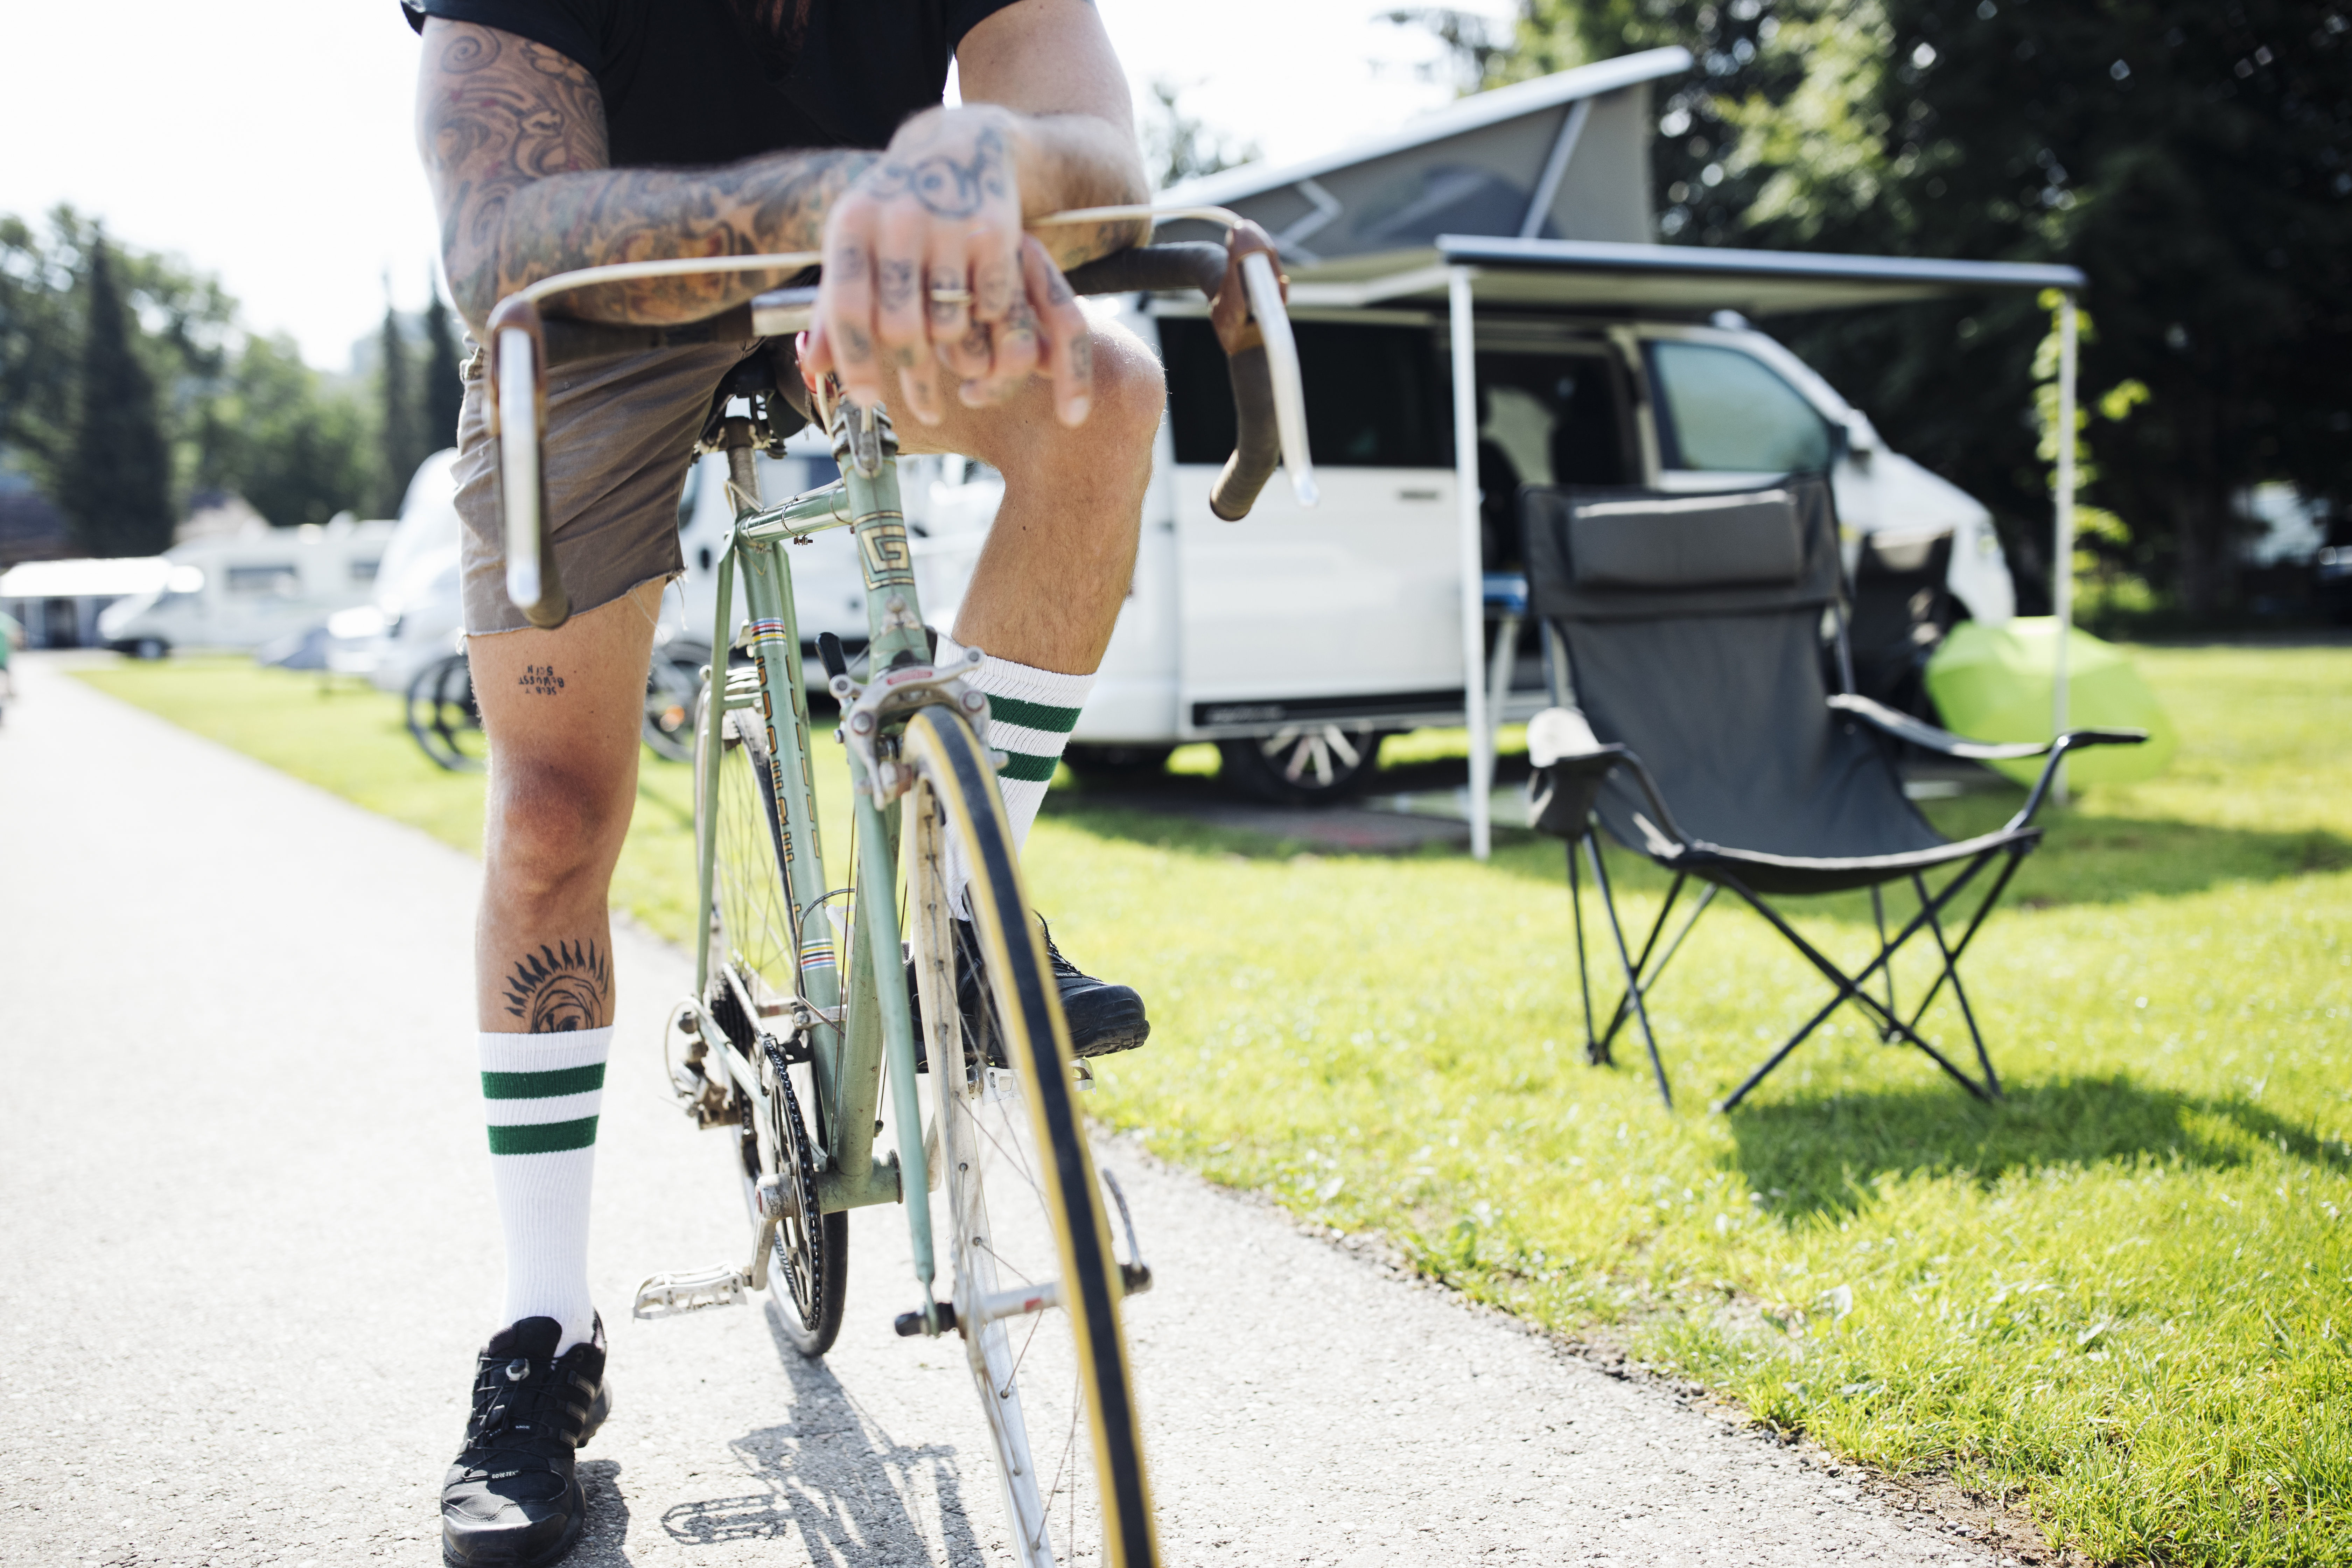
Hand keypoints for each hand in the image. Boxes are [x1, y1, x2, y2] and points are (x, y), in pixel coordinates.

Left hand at [803, 107, 1093, 427]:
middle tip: (922, 392)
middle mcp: (897, 220)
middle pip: (900, 327)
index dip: (855, 362)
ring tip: (951, 347)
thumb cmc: (894, 211)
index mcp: (852, 223)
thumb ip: (832, 308)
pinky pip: (989, 308)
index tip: (867, 402)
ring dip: (952, 349)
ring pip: (948, 325)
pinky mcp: (996, 232)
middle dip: (911, 369)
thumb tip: (812, 369)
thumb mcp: (855, 245)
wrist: (959, 148)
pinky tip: (980, 312)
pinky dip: (985, 321)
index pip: (846, 309)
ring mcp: (949, 225)